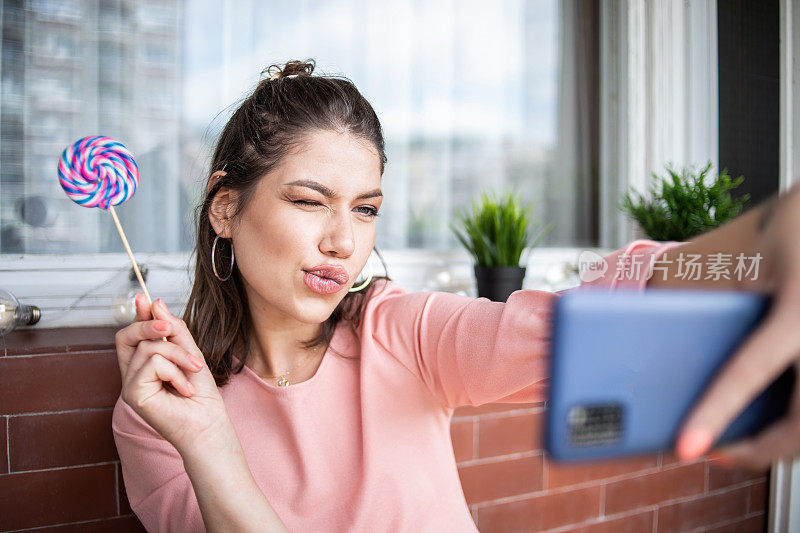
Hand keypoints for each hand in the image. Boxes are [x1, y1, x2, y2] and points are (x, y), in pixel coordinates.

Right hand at [115, 294, 232, 453]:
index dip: (137, 315)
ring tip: (193, 372)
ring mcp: (129, 385)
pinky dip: (175, 372)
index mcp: (143, 365)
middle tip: (169, 327)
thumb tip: (154, 302)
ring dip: (178, 355)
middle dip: (150, 325)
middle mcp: (132, 374)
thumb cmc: (201, 394)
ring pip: (149, 348)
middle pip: (128, 336)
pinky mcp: (132, 394)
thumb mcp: (190, 353)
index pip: (133, 334)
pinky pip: (153, 363)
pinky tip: (185, 389)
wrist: (208, 423)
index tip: (144, 298)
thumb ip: (173, 330)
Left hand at [675, 185, 799, 470]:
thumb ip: (698, 286)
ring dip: (784, 438)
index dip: (715, 414)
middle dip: (759, 450)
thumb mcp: (739, 254)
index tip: (688, 447)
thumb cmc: (791, 228)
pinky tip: (773, 416)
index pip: (750, 374)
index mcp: (798, 314)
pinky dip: (796, 416)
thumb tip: (645, 317)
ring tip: (742, 443)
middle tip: (716, 453)